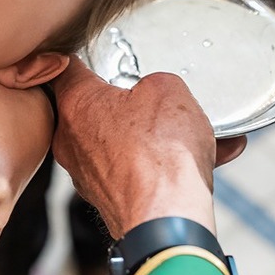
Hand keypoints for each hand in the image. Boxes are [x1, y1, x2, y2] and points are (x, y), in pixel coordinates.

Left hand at [50, 66, 221, 238]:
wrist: (167, 218)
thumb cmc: (161, 152)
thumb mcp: (168, 89)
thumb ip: (155, 82)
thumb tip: (156, 93)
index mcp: (76, 104)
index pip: (66, 69)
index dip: (83, 58)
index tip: (91, 56)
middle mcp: (72, 141)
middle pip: (96, 110)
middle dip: (129, 104)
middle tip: (156, 99)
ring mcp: (89, 175)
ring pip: (123, 145)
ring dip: (156, 138)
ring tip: (195, 132)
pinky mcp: (110, 200)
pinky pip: (139, 173)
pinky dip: (167, 166)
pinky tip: (207, 159)